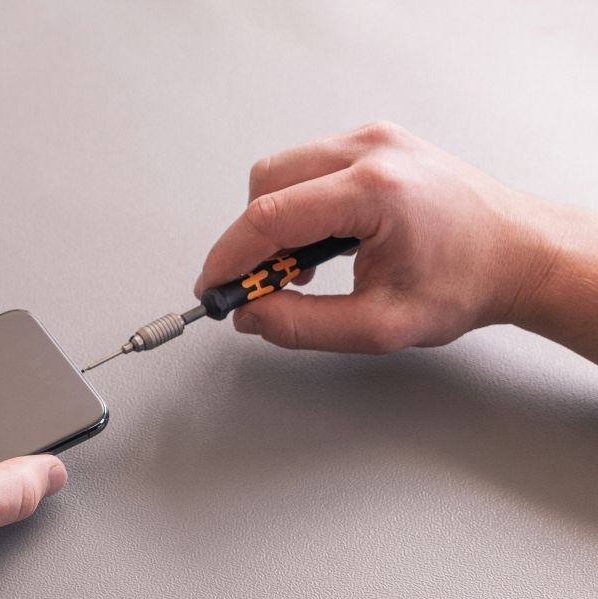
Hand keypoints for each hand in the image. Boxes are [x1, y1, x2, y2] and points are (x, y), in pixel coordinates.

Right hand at [194, 121, 568, 352]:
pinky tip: (320, 242)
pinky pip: (308, 167)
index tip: (213, 287)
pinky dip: (297, 205)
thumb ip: (302, 326)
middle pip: (266, 184)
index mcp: (375, 190)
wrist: (518, 253)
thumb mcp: (380, 326)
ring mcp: (374, 139)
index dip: (229, 257)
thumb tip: (250, 315)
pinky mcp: (375, 142)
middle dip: (249, 239)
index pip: (269, 216)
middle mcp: (371, 150)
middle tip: (261, 285)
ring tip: (300, 269)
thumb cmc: (467, 283)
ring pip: (282, 171)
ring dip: (273, 221)